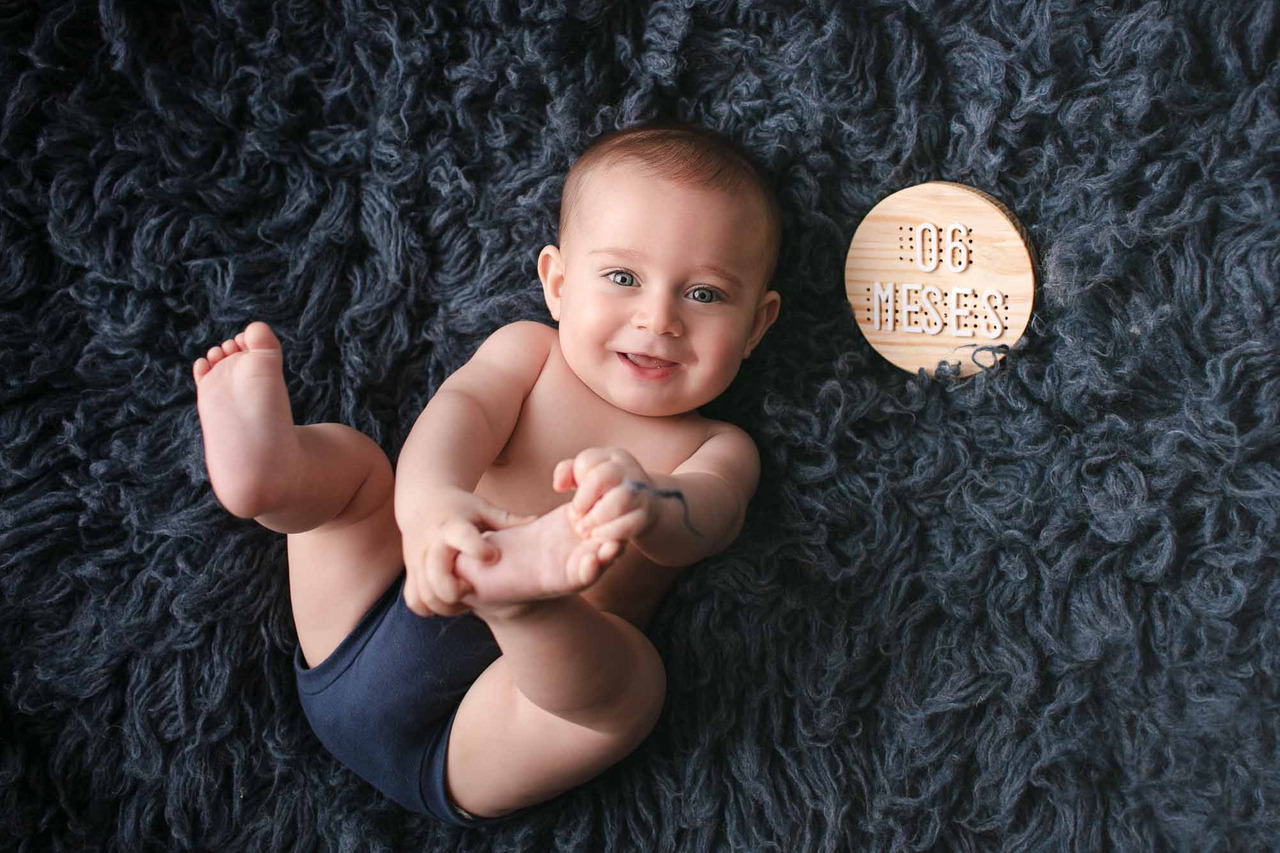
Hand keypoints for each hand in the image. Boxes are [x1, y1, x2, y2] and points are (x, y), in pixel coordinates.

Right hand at [397, 488, 535, 616]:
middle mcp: (431, 544)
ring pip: (425, 595)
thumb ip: (507, 519)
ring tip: (465, 600)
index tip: (493, 557)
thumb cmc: (461, 508)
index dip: (477, 549)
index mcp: (452, 525)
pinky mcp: (411, 573)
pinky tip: (450, 602)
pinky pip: (414, 601)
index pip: (461, 536)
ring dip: (446, 606)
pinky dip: (431, 608)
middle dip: (457, 593)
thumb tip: (536, 521)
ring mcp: (417, 561)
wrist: (423, 503)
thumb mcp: (482, 508)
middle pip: (437, 578)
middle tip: (474, 589)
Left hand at [552, 447, 659, 543]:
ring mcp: (641, 492)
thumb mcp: (589, 477)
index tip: (574, 498)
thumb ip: (568, 473)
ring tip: (584, 530)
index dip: (575, 480)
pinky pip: (629, 523)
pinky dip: (609, 532)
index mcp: (612, 457)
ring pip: (618, 500)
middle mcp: (628, 470)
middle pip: (601, 477)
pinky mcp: (647, 515)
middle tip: (574, 517)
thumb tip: (558, 485)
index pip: (587, 461)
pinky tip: (598, 536)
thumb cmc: (609, 491)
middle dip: (583, 499)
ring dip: (596, 518)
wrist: (647, 507)